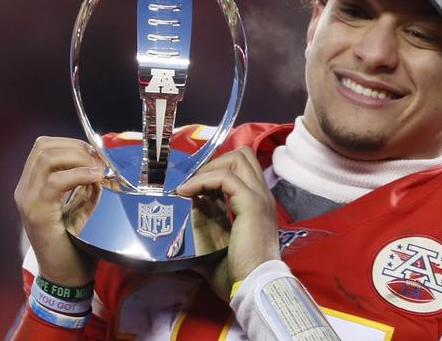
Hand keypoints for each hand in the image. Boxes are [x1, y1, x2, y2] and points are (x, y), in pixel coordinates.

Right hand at [14, 136, 103, 285]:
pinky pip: (55, 182)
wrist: (66, 275)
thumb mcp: (83, 204)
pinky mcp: (37, 213)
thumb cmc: (76, 240)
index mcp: (33, 184)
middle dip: (77, 147)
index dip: (73, 143)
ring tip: (98, 171)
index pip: (45, 146)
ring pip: (46, 158)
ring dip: (78, 158)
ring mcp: (28, 200)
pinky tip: (95, 179)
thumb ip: (88, 183)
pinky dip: (79, 175)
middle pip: (43, 146)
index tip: (97, 155)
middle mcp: (25, 189)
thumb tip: (106, 162)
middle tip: (99, 162)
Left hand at [176, 146, 279, 299]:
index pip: (241, 169)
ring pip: (236, 158)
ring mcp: (259, 196)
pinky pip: (224, 178)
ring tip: (189, 186)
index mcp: (256, 203)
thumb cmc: (238, 274)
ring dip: (208, 168)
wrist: (254, 287)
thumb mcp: (216, 246)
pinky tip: (186, 192)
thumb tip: (180, 227)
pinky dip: (202, 180)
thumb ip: (204, 230)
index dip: (216, 170)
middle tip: (192, 182)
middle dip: (213, 162)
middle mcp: (262, 194)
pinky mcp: (251, 203)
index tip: (193, 184)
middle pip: (242, 155)